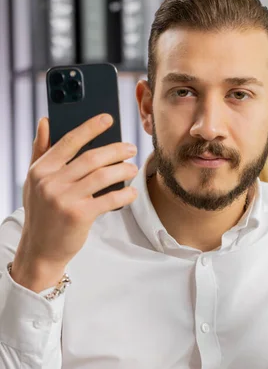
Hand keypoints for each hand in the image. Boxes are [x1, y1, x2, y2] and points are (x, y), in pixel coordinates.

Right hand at [15, 115, 137, 273]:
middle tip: (130, 148)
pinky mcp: (79, 215)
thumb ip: (40, 151)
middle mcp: (51, 182)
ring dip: (123, 170)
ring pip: (103, 176)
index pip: (69, 142)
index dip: (90, 128)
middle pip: (91, 158)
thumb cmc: (42, 214)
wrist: (40, 250)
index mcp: (40, 170)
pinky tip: (131, 192)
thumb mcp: (34, 182)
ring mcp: (65, 199)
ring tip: (132, 168)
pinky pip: (109, 199)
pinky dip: (124, 194)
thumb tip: (45, 121)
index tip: (108, 119)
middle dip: (115, 150)